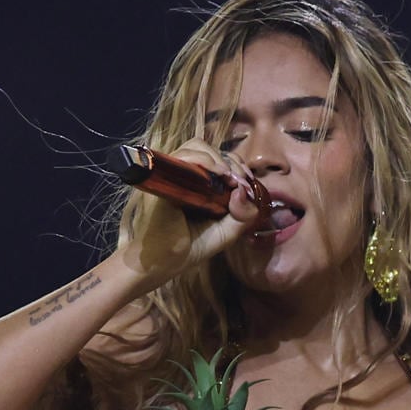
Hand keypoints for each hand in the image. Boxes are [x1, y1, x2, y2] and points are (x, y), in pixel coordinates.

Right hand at [116, 139, 262, 287]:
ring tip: (227, 176)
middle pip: (210, 149)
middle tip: (240, 179)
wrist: (164, 262)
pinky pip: (183, 157)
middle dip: (231, 160)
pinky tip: (217, 173)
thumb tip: (243, 189)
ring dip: (218, 158)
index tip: (246, 181)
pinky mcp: (164, 177)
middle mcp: (187, 176)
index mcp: (201, 185)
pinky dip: (202, 159)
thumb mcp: (227, 232)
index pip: (220, 160)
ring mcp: (173, 174)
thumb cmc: (192, 247)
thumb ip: (244, 214)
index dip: (236, 165)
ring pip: (196, 147)